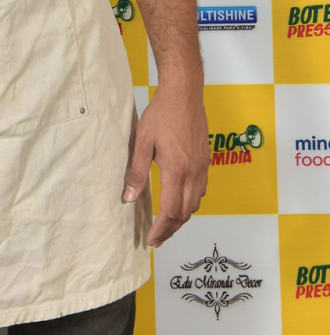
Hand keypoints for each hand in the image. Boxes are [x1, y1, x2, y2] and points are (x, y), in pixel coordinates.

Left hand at [122, 84, 208, 247]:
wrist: (184, 93)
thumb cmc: (161, 113)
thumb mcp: (143, 141)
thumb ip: (136, 171)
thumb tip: (128, 198)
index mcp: (177, 170)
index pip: (171, 212)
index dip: (161, 230)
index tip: (151, 240)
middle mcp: (194, 173)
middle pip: (185, 213)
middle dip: (171, 230)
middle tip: (156, 238)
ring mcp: (203, 167)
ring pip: (196, 204)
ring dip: (182, 218)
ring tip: (166, 224)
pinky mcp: (206, 161)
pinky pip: (201, 191)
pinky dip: (191, 203)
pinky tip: (180, 200)